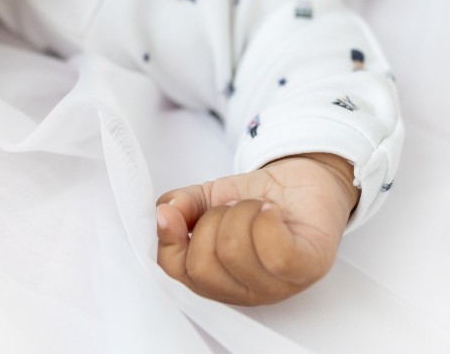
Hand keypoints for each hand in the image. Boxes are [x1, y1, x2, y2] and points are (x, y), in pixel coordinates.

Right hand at [155, 153, 359, 304]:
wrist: (302, 182)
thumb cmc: (257, 197)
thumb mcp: (207, 197)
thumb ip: (179, 205)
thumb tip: (163, 214)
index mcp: (218, 277)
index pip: (176, 273)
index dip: (169, 241)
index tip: (174, 212)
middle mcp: (247, 290)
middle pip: (203, 266)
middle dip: (211, 221)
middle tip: (230, 207)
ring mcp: (280, 284)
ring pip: (236, 254)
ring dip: (241, 213)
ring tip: (255, 207)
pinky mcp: (309, 266)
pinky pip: (276, 252)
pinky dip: (266, 219)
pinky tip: (271, 210)